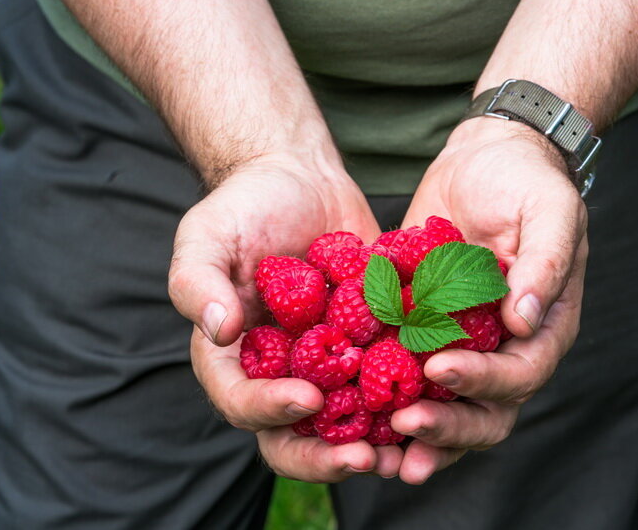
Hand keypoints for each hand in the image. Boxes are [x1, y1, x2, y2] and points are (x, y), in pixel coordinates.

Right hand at [169, 154, 401, 480]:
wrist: (301, 180)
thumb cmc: (245, 207)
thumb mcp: (206, 235)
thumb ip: (197, 282)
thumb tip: (219, 329)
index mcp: (234, 359)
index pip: (242, 403)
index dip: (270, 410)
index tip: (307, 397)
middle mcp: (281, 372)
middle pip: (295, 436)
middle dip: (328, 456)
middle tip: (365, 457)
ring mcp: (328, 363)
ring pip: (349, 422)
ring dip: (377, 443)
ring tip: (410, 445)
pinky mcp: (370, 345)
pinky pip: (390, 379)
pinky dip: (412, 395)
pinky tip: (441, 398)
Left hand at [392, 117, 588, 483]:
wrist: (484, 159)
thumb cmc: (526, 180)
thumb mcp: (549, 210)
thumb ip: (546, 262)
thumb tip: (526, 319)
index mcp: (543, 327)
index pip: (521, 373)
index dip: (484, 381)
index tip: (439, 369)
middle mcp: (504, 348)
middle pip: (485, 411)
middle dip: (447, 427)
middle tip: (403, 428)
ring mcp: (463, 343)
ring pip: (446, 407)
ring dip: (417, 435)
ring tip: (377, 454)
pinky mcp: (423, 329)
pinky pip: (406, 373)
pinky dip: (383, 397)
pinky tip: (349, 409)